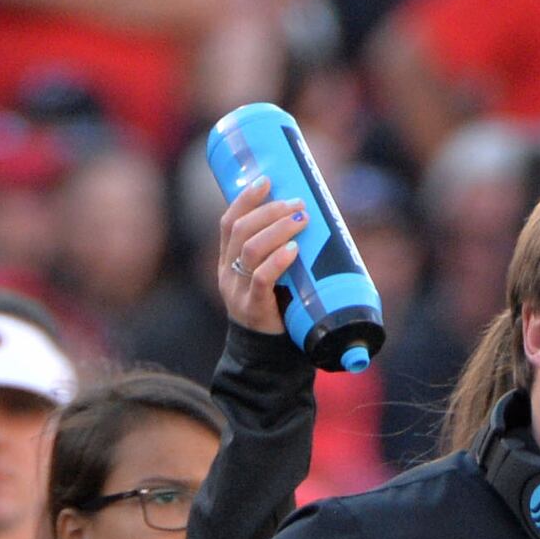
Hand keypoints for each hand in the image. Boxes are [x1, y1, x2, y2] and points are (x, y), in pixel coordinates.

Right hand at [216, 178, 303, 337]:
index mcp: (228, 260)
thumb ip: (280, 253)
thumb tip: (312, 219)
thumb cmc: (277, 309)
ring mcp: (237, 291)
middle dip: (271, 211)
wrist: (267, 358)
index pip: (229, 221)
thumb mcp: (272, 277)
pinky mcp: (253, 309)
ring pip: (251, 249)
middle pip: (242, 230)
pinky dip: (279, 260)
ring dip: (279, 229)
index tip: (267, 181)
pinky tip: (294, 250)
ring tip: (301, 220)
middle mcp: (228, 272)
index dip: (246, 198)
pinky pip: (262, 279)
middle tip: (298, 204)